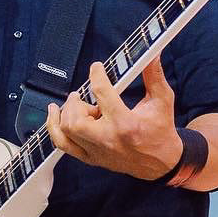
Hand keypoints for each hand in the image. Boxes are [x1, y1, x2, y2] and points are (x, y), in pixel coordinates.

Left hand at [45, 56, 183, 179]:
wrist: (162, 162)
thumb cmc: (161, 131)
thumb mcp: (162, 100)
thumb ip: (154, 76)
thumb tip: (153, 54)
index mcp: (125, 123)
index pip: (101, 94)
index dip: (96, 75)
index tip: (97, 68)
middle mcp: (108, 139)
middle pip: (75, 120)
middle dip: (74, 103)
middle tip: (82, 96)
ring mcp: (97, 152)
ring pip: (66, 132)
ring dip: (67, 115)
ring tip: (78, 107)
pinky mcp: (91, 158)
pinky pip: (63, 145)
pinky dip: (55, 129)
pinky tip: (57, 116)